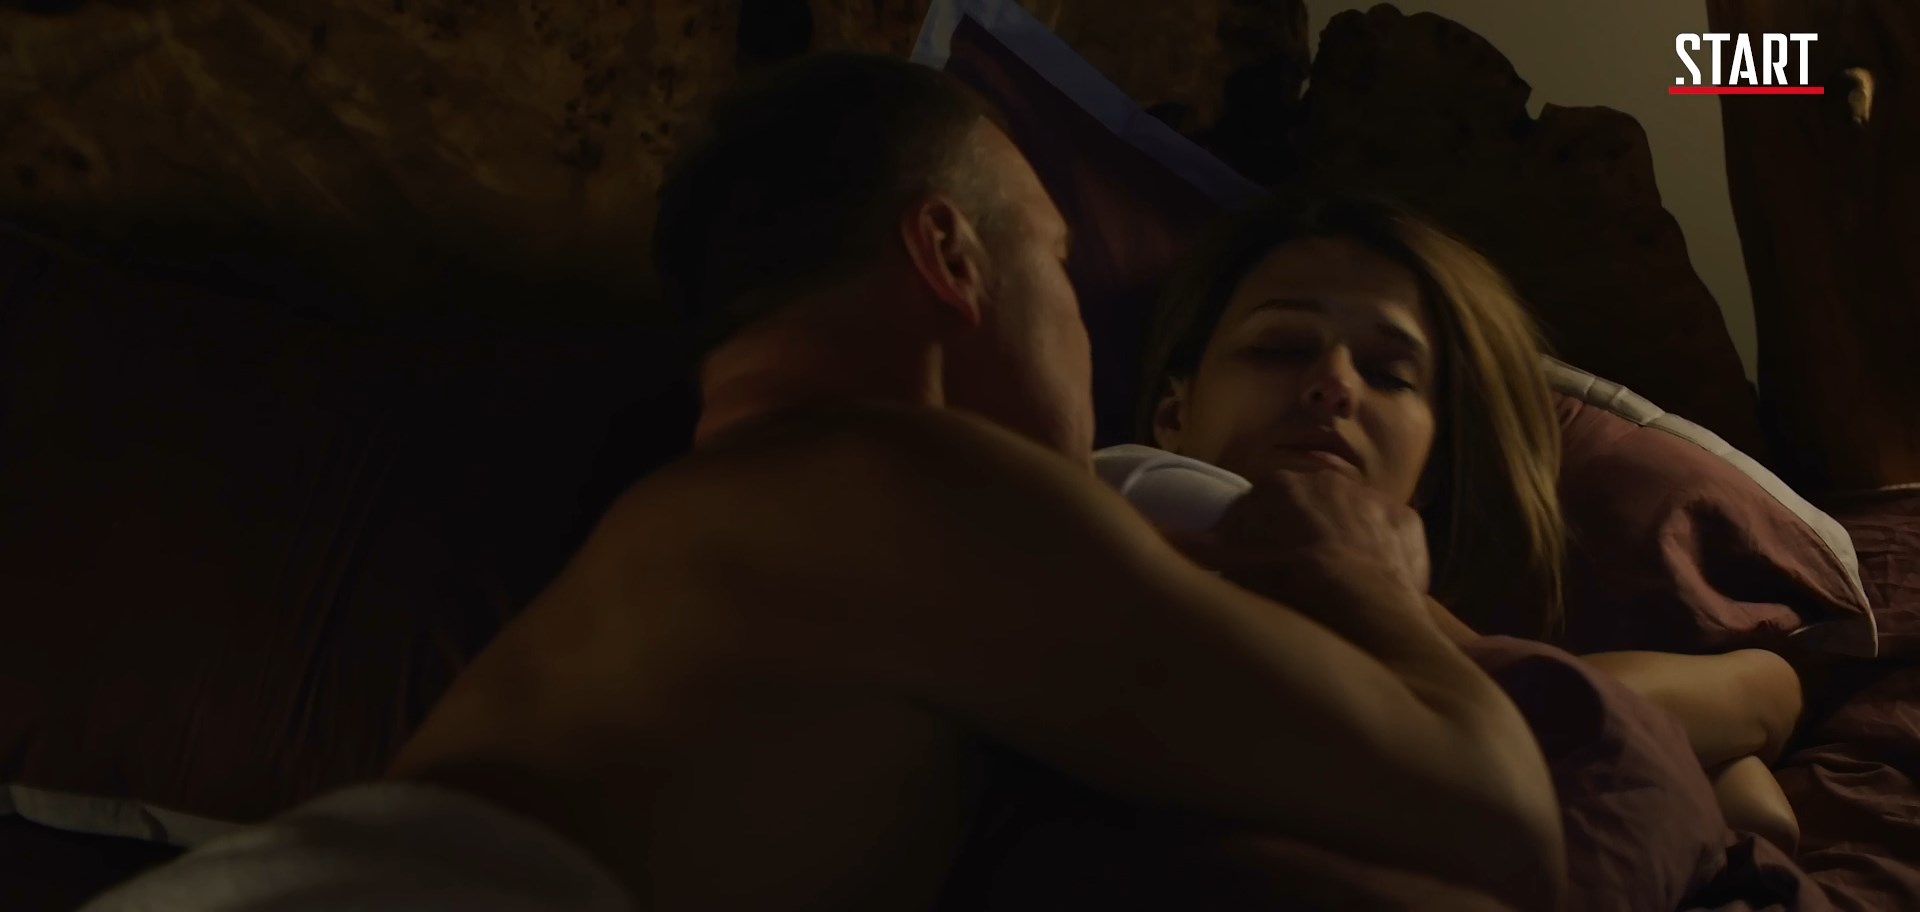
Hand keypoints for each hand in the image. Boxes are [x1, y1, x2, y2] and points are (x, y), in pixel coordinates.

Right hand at [1201, 468, 1430, 595]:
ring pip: (1348, 518)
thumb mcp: (1228, 568)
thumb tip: (1149, 528)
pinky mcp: (1407, 521)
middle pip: (1305, 507)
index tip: (1257, 568)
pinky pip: (1388, 535)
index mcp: (1276, 485)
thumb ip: (1188, 546)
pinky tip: (1371, 584)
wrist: (1361, 608)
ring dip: (1341, 542)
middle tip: (1295, 580)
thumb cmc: (1285, 586)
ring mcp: (1371, 497)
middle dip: (1299, 536)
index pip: (1258, 507)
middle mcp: (1325, 478)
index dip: (1255, 539)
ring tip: (1335, 587)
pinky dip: (1380, 555)